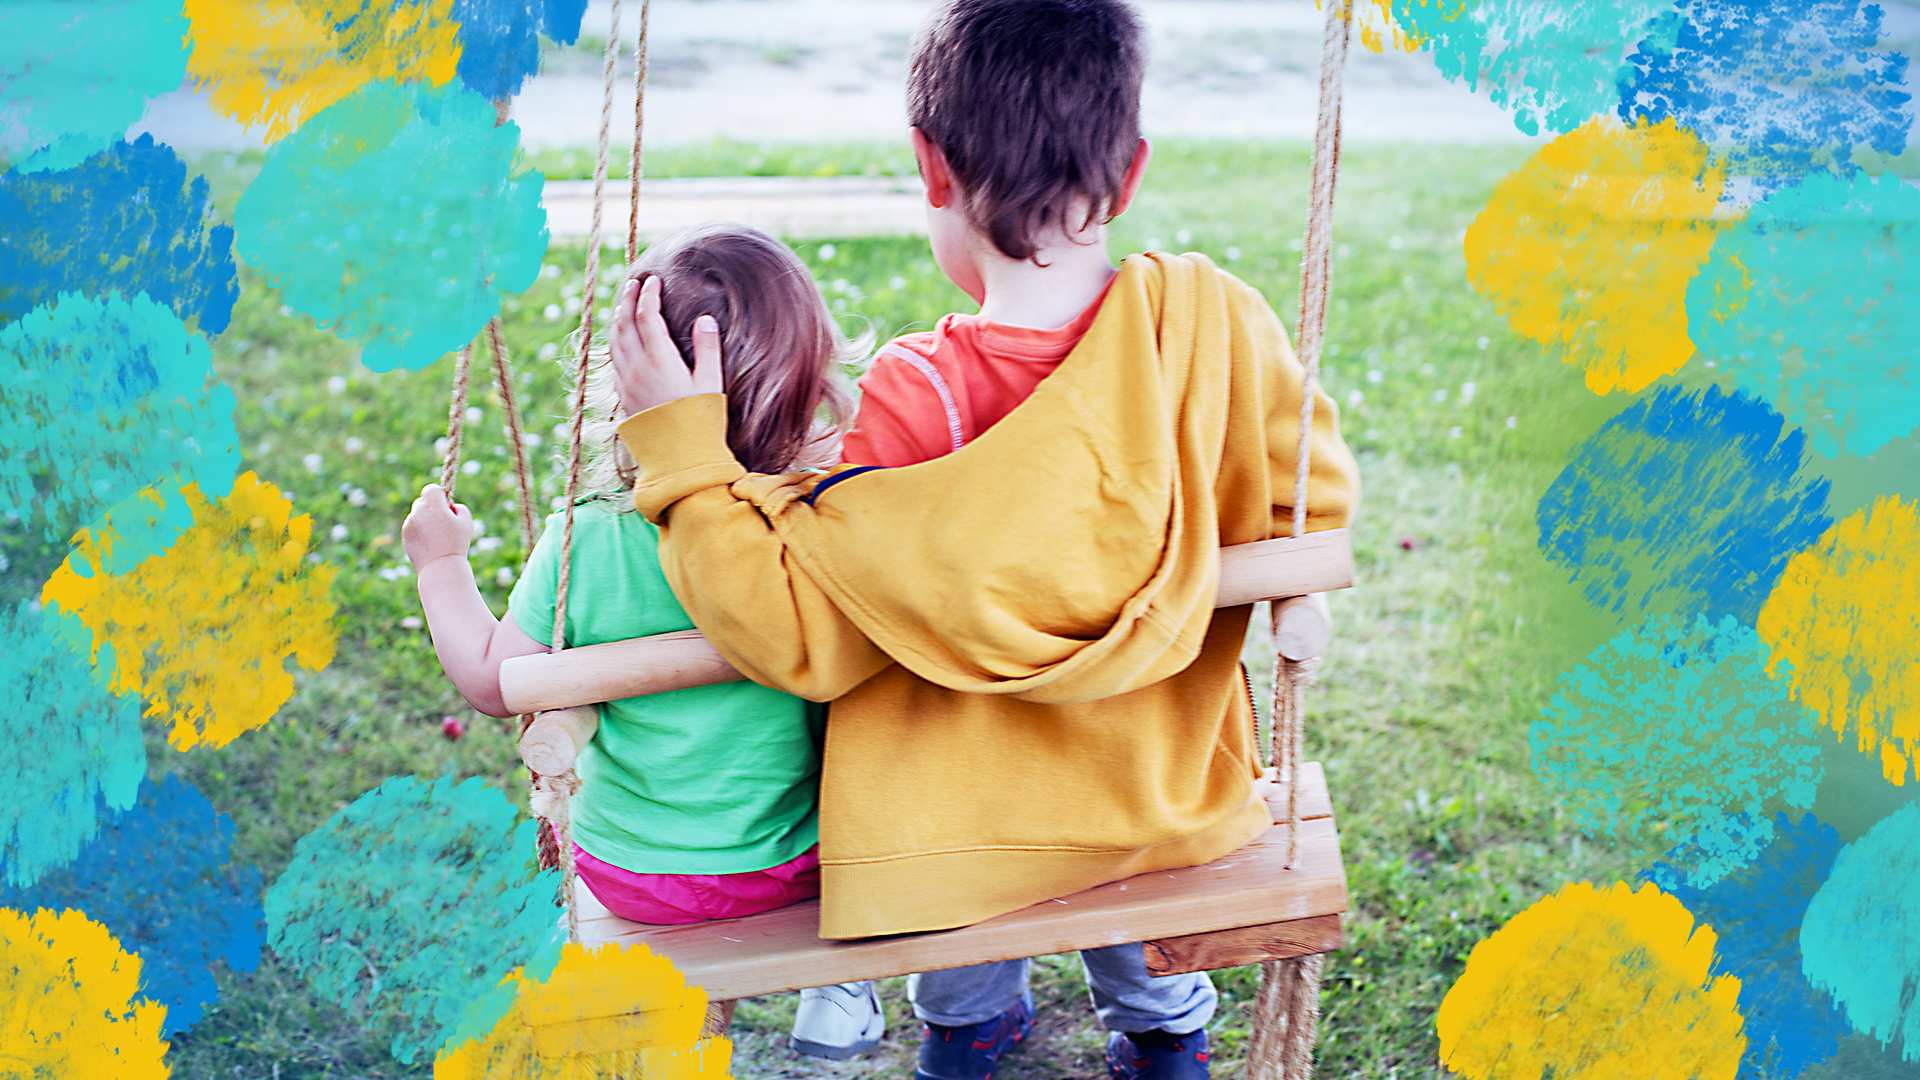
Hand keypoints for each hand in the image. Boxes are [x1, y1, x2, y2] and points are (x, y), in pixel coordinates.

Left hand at [402, 483, 473, 568]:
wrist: (440, 567)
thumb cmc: (456, 544)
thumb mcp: (466, 523)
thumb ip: (459, 508)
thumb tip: (451, 506)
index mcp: (434, 506)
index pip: (431, 489)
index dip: (439, 495)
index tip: (446, 506)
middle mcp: (418, 512)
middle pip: (422, 501)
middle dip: (431, 508)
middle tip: (443, 521)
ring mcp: (409, 524)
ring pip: (417, 515)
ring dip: (425, 520)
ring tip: (437, 536)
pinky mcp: (405, 535)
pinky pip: (412, 527)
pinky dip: (419, 531)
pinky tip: (430, 543)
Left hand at [609, 275, 722, 414]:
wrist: (678, 457)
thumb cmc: (700, 421)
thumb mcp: (711, 383)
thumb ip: (707, 349)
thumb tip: (704, 319)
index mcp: (660, 359)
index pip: (647, 315)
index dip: (649, 294)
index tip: (654, 280)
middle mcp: (637, 367)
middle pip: (624, 323)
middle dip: (627, 299)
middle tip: (634, 283)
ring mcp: (627, 382)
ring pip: (614, 341)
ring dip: (617, 318)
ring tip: (623, 304)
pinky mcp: (624, 396)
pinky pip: (613, 360)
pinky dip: (614, 341)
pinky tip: (619, 339)